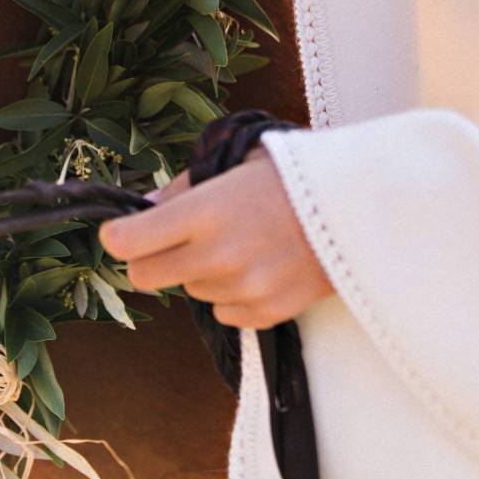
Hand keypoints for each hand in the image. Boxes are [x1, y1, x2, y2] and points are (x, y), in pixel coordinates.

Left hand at [99, 145, 333, 329]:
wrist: (360, 209)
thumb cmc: (294, 175)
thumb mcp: (236, 164)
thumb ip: (184, 189)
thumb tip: (140, 210)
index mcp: (206, 210)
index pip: (129, 242)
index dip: (118, 237)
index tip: (121, 231)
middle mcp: (218, 254)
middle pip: (145, 277)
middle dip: (149, 259)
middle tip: (172, 240)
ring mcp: (242, 289)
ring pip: (188, 291)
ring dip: (198, 271)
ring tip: (237, 242)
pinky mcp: (265, 314)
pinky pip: (222, 312)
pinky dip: (230, 294)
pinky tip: (257, 265)